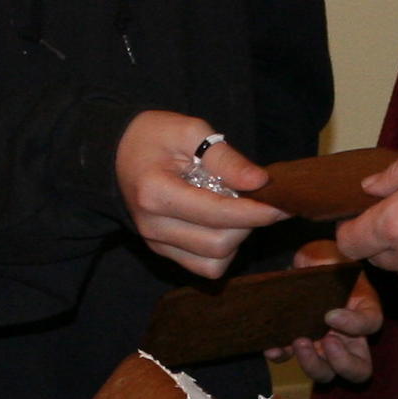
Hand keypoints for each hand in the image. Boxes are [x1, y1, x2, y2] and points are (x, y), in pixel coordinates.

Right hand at [115, 110, 283, 278]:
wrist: (117, 153)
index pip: (217, 214)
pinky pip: (204, 267)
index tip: (280, 203)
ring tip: (238, 210)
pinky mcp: (162, 251)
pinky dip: (223, 251)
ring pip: (214, 263)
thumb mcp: (190, 131)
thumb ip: (225, 157)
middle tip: (259, 201)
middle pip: (218, 244)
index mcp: (155, 193)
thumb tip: (260, 182)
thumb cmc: (155, 136)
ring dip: (237, 240)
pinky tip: (224, 224)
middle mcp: (152, 226)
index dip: (255, 212)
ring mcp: (155, 243)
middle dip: (249, 225)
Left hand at [272, 239, 382, 385]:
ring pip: (326, 373)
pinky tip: (272, 348)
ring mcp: (322, 345)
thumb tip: (323, 273)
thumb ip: (333, 265)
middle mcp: (348, 335)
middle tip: (325, 341)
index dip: (354, 325)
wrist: (302, 263)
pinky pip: (291, 359)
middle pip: (358, 369)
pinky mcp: (298, 344)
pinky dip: (282, 356)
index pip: (371, 324)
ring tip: (299, 341)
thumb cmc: (325, 257)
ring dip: (313, 364)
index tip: (331, 314)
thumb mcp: (334, 256)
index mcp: (364, 311)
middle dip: (342, 363)